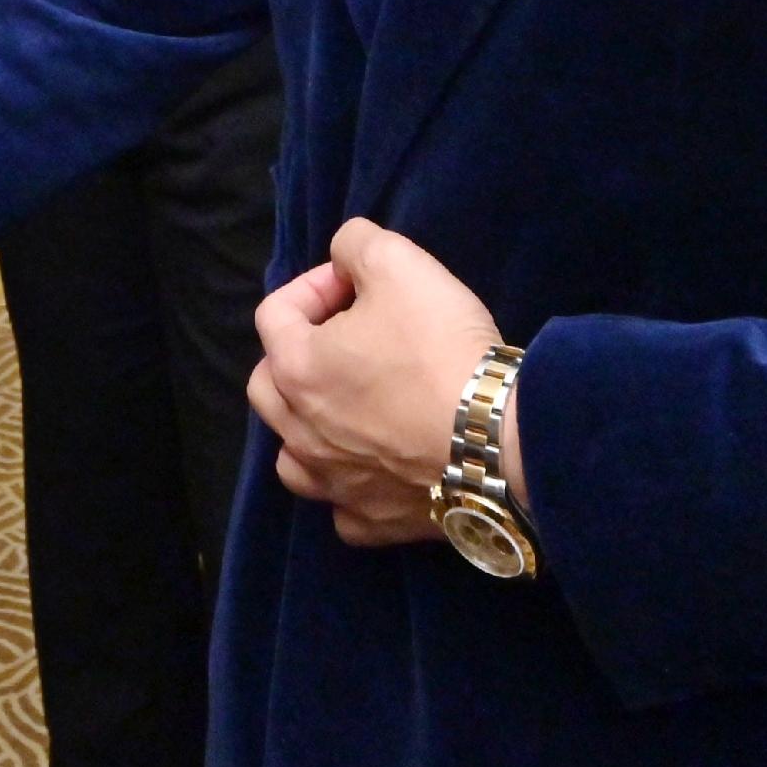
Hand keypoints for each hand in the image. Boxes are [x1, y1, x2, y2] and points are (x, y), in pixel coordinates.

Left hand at [247, 219, 505, 548]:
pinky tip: (377, 467)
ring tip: (352, 406)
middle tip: (351, 338)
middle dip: (298, 352)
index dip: (315, 286)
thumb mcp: (400, 263)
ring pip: (292, 453)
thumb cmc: (441, 348)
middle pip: (268, 385)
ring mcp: (333, 484)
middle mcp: (300, 432)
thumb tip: (344, 256)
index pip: (274, 313)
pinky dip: (351, 485)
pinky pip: (342, 506)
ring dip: (309, 425)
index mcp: (296, 368)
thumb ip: (357, 244)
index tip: (358, 283)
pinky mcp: (372, 522)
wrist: (498, 440)